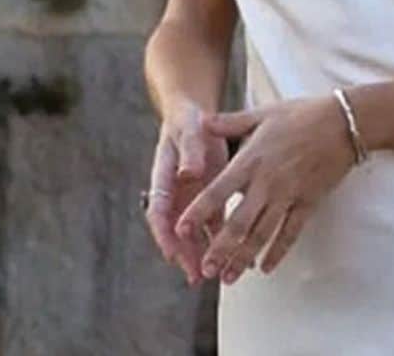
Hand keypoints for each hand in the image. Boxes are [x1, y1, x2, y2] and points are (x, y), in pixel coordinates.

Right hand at [143, 99, 229, 284]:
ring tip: (215, 274)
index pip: (159, 211)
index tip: (171, 252)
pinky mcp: (208, 199)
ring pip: (194, 232)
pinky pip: (213, 223)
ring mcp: (190, 200)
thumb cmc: (189, 122)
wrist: (196, 119)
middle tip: (196, 274)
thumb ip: (190, 151)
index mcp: (163, 178)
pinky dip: (221, 239)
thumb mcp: (190, 130)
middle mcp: (174, 194)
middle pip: (175, 230)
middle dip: (185, 254)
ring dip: (203, 253)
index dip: (165, 233)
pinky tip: (235, 254)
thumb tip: (188, 172)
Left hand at [174, 96, 356, 284]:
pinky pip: (291, 232)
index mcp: (251, 160)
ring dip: (244, 258)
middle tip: (205, 269)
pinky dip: (278, 251)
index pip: (218, 191)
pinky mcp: (308, 202)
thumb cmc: (302, 114)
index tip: (182, 230)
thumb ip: (230, 122)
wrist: (343, 122)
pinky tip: (266, 267)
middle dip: (220, 249)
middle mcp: (267, 182)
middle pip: (238, 222)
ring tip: (228, 278)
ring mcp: (288, 195)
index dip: (199, 212)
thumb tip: (202, 122)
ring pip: (262, 233)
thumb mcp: (263, 114)